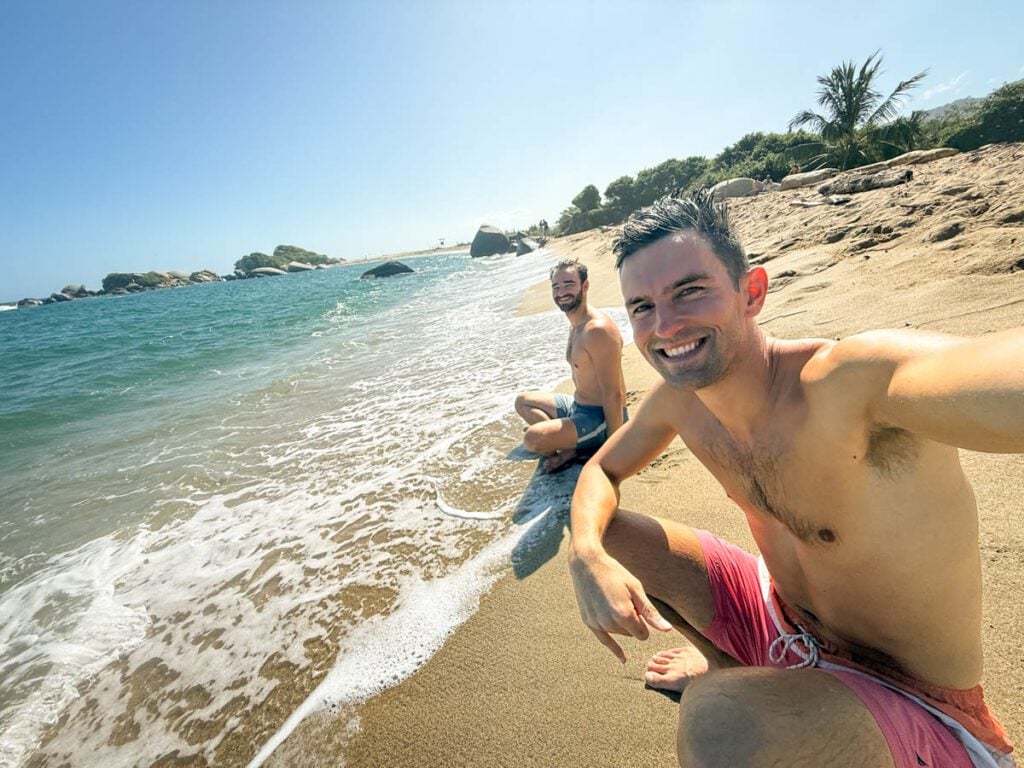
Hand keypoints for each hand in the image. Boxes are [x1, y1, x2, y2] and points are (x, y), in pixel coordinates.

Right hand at [568, 547, 672, 661]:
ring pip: (619, 633)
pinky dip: (615, 649)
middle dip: (632, 621)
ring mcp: (597, 623)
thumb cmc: (614, 573)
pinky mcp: (589, 622)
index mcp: (623, 614)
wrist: (586, 564)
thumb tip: (667, 630)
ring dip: (621, 623)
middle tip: (625, 599)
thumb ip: (650, 612)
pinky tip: (623, 660)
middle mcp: (609, 622)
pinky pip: (604, 640)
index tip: (639, 608)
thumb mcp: (635, 588)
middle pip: (631, 633)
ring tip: (614, 599)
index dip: (644, 622)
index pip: (643, 634)